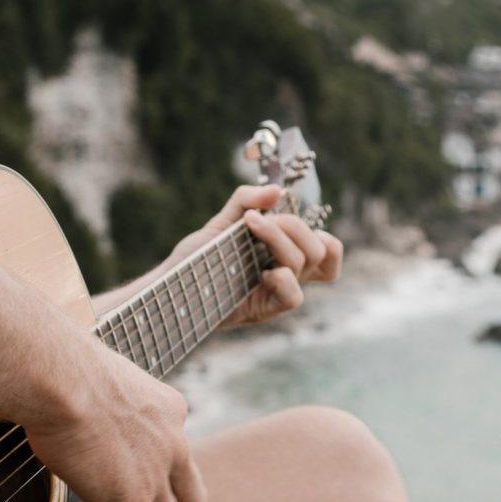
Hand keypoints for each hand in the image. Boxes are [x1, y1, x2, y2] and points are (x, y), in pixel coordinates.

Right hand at [25, 342, 206, 501]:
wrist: (58, 376)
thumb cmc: (57, 366)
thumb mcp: (94, 377)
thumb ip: (94, 396)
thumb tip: (59, 393)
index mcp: (169, 410)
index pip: (179, 454)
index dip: (163, 477)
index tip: (141, 487)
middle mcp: (174, 444)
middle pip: (190, 501)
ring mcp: (156, 477)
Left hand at [159, 185, 343, 326]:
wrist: (171, 283)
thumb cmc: (197, 257)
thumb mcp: (222, 220)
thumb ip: (247, 199)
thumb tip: (277, 191)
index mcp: (285, 256)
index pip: (329, 251)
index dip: (322, 234)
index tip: (284, 217)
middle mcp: (287, 275)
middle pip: (320, 249)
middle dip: (292, 224)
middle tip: (256, 219)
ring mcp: (276, 293)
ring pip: (305, 262)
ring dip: (277, 237)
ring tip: (249, 227)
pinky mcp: (263, 310)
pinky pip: (294, 297)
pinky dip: (282, 278)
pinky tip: (261, 272)